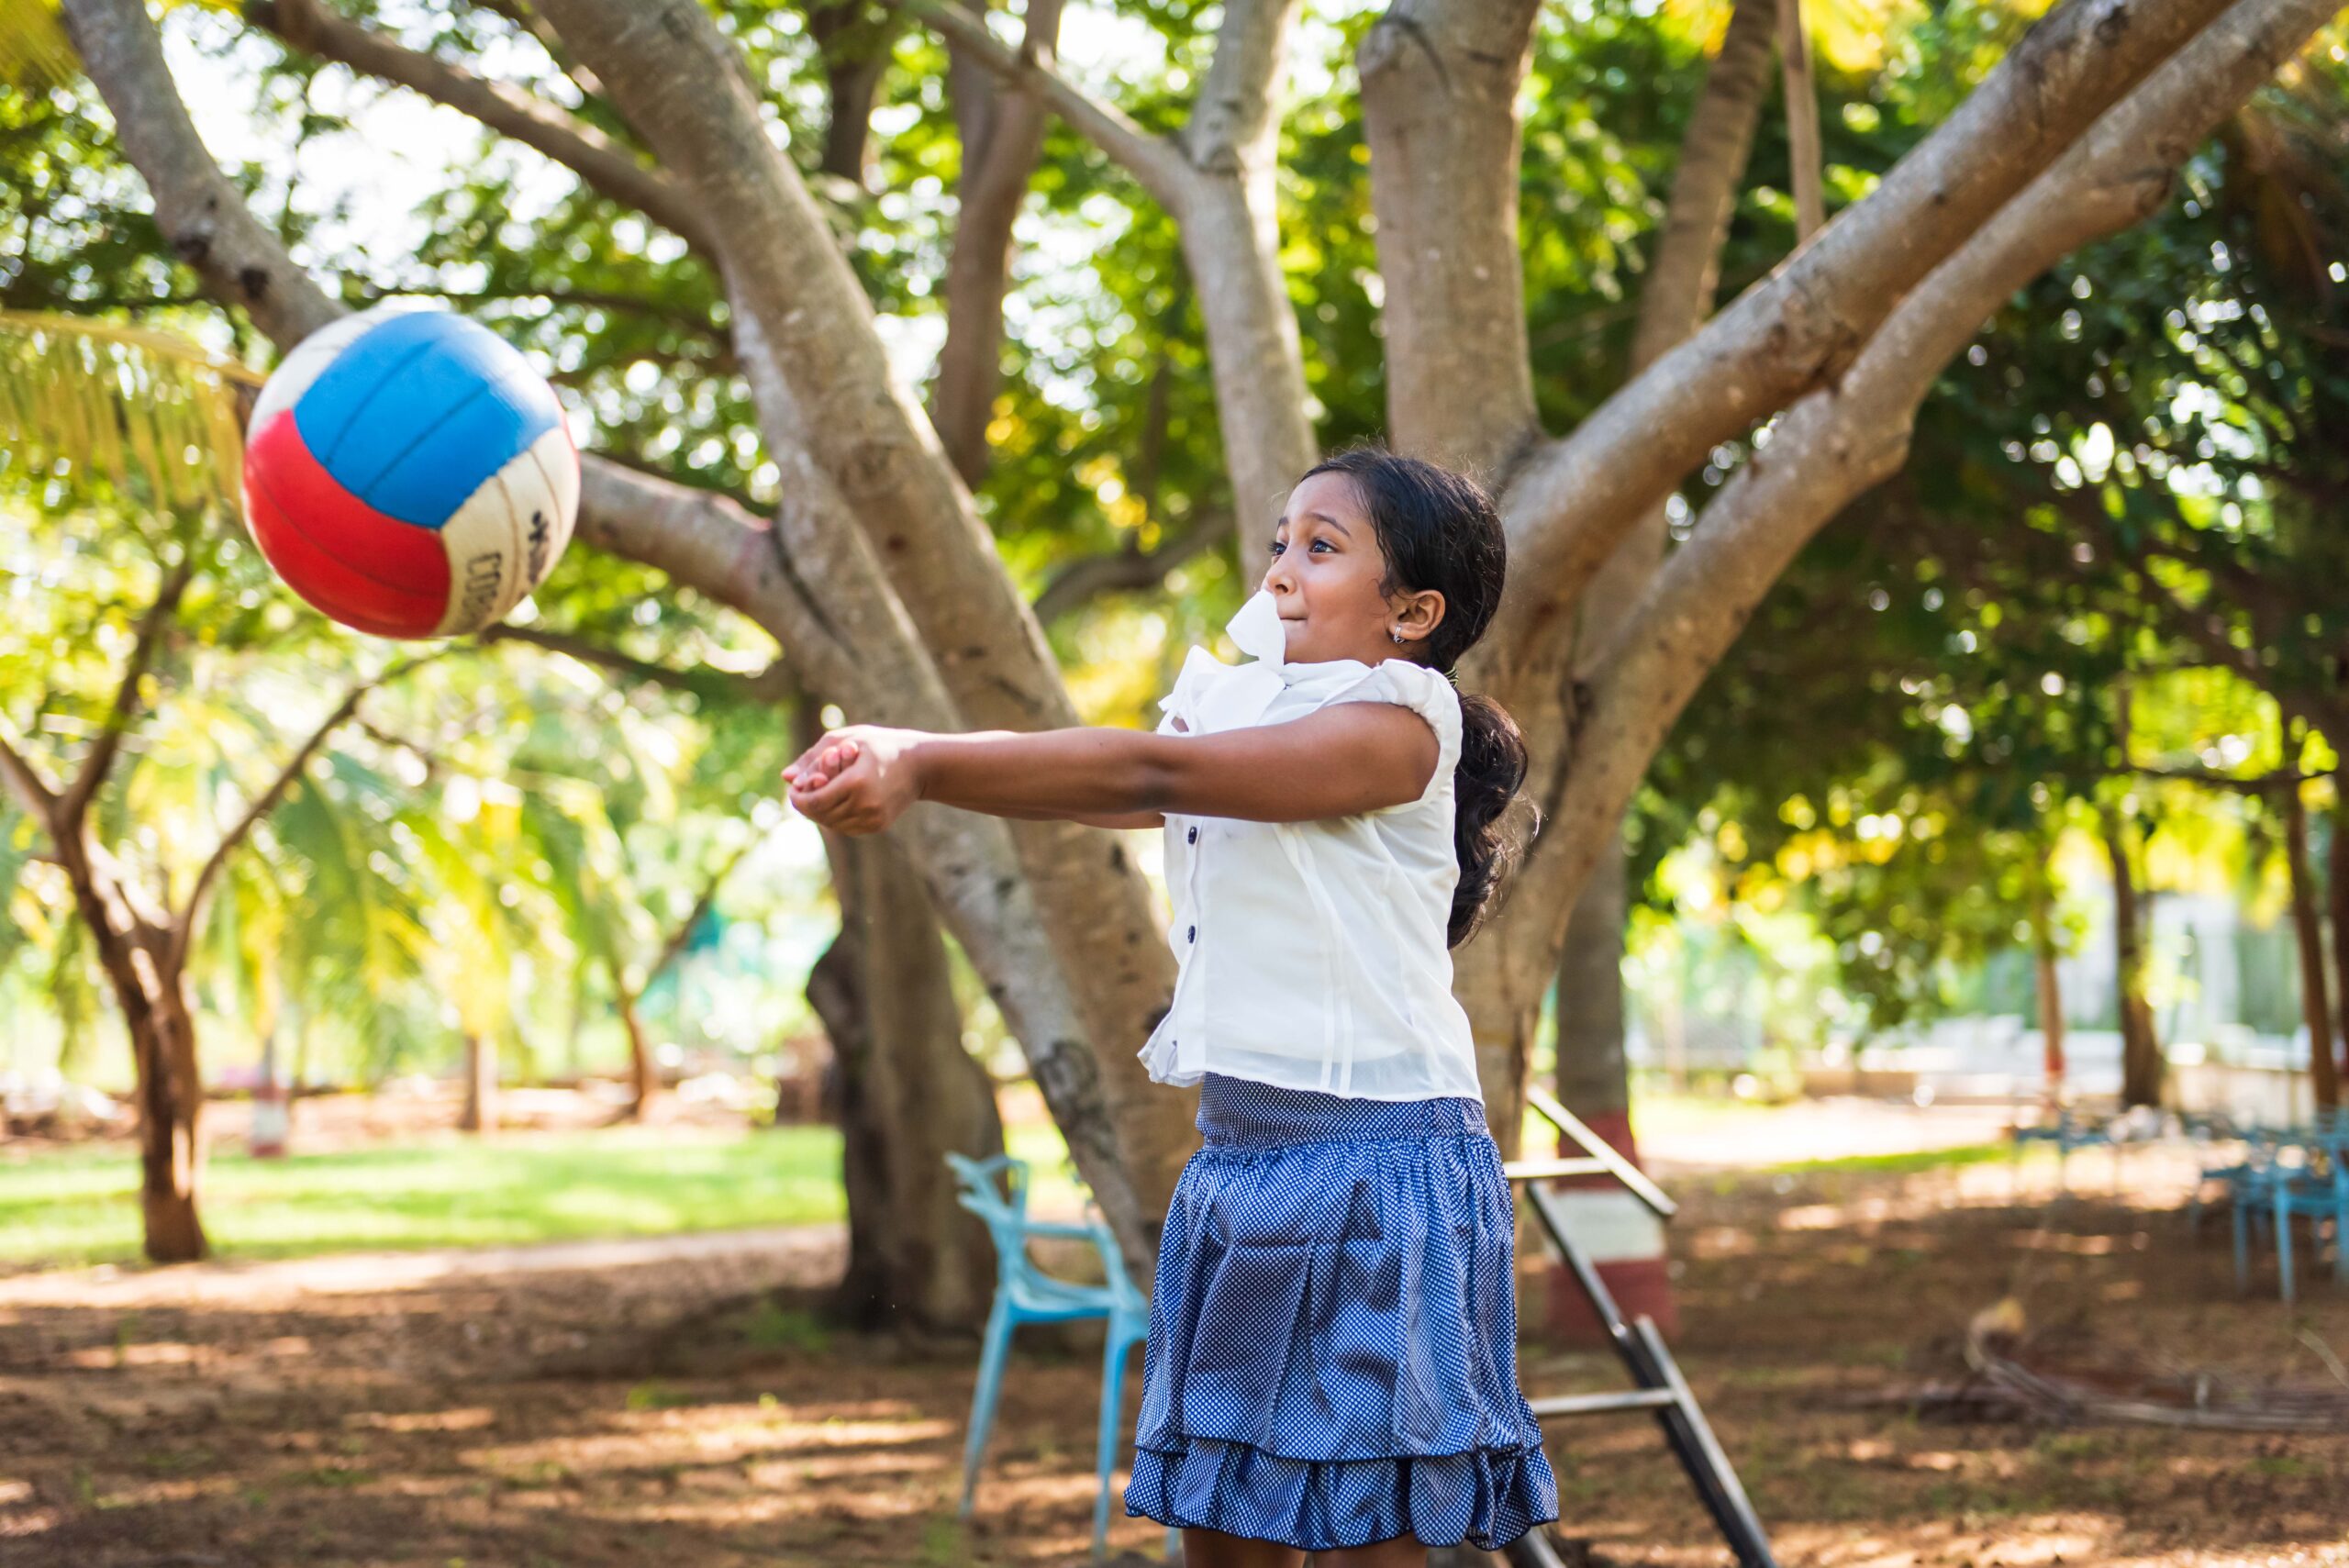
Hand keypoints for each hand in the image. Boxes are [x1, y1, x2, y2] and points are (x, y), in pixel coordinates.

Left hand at [782, 724, 924, 834]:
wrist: (920, 765)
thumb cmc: (881, 745)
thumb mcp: (847, 740)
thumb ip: (813, 758)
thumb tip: (786, 777)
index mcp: (857, 783)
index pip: (815, 801)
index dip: (799, 798)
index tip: (794, 789)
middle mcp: (866, 805)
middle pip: (820, 815)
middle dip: (807, 804)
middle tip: (803, 791)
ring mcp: (873, 819)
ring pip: (831, 824)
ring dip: (820, 811)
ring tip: (821, 794)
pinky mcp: (877, 826)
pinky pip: (845, 827)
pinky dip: (835, 816)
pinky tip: (837, 801)